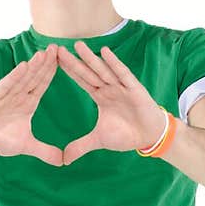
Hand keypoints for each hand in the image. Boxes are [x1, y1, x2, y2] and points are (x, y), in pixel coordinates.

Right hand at [0, 45, 62, 166]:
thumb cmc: (1, 139)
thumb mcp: (26, 146)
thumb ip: (45, 151)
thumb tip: (63, 162)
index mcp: (28, 103)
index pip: (42, 84)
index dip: (52, 72)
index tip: (65, 60)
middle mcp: (18, 95)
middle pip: (35, 76)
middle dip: (46, 63)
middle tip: (57, 47)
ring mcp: (5, 95)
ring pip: (23, 78)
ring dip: (33, 66)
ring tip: (44, 53)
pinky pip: (6, 85)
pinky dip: (15, 76)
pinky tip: (24, 66)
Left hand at [56, 42, 167, 163]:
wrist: (149, 137)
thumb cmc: (126, 134)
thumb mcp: (99, 140)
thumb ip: (81, 146)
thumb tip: (64, 160)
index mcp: (100, 97)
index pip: (81, 81)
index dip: (69, 71)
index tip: (54, 60)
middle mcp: (109, 88)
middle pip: (88, 72)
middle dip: (74, 61)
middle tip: (58, 48)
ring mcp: (121, 87)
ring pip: (102, 70)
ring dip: (90, 58)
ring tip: (78, 45)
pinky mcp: (134, 89)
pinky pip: (123, 74)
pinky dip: (114, 63)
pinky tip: (105, 51)